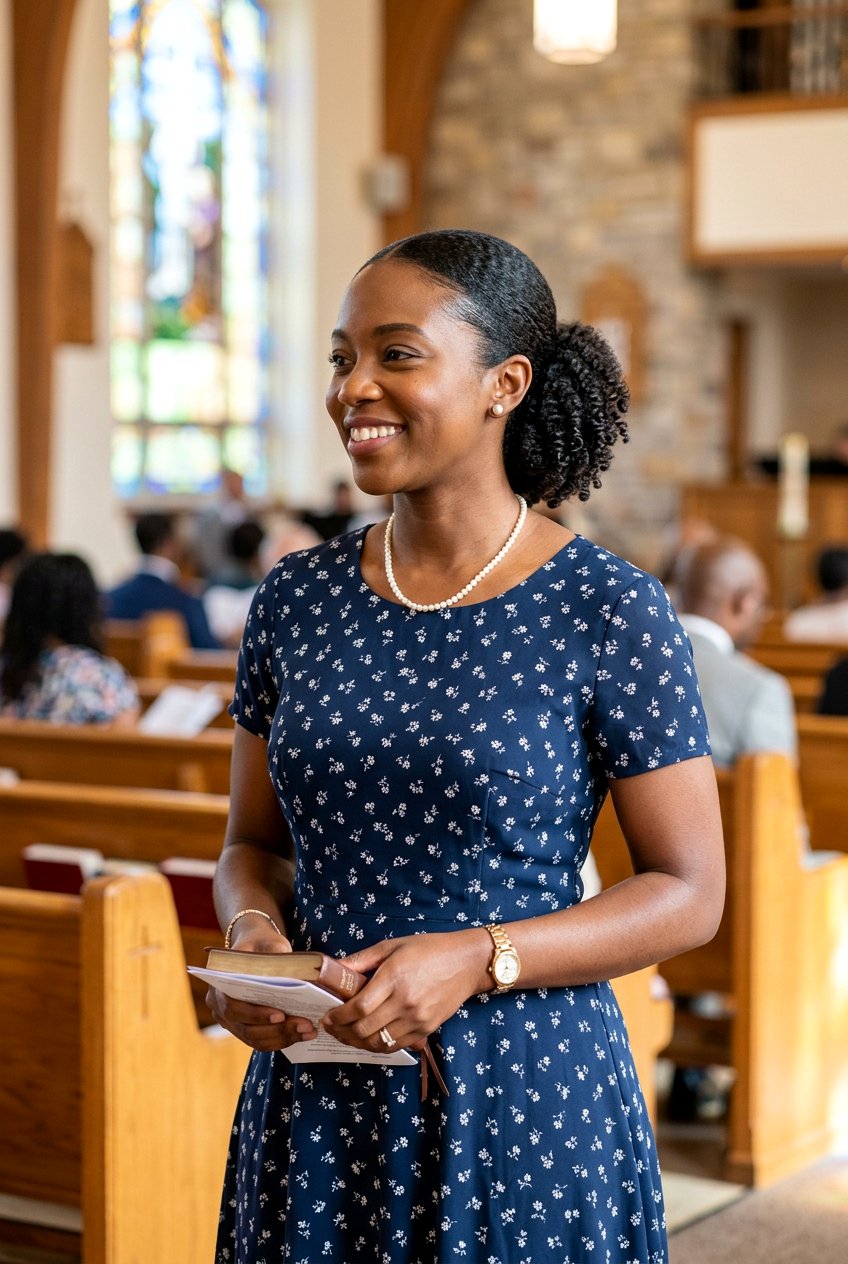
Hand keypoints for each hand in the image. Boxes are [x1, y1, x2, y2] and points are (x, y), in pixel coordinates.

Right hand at [204, 926, 318, 1051]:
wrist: (255, 947)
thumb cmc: (261, 943)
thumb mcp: (269, 945)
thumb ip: (277, 962)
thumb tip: (299, 984)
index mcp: (219, 987)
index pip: (233, 1007)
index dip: (256, 1014)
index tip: (281, 1014)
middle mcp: (220, 1010)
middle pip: (247, 1029)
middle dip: (278, 1030)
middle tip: (305, 1025)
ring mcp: (232, 1023)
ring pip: (257, 1040)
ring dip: (285, 1038)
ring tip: (310, 1031)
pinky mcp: (246, 1030)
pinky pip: (263, 1042)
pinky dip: (284, 1040)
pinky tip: (306, 1033)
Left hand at [320, 929, 488, 1053]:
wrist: (466, 962)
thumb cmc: (429, 949)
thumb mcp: (393, 946)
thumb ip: (362, 959)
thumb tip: (335, 968)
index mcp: (394, 977)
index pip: (359, 1007)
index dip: (339, 1017)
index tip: (327, 1017)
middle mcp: (405, 1002)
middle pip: (365, 1029)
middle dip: (342, 1032)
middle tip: (331, 1028)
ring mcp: (417, 1019)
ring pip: (379, 1043)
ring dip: (357, 1043)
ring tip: (346, 1035)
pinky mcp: (427, 1029)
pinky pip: (396, 1045)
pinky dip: (378, 1046)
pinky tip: (369, 1038)